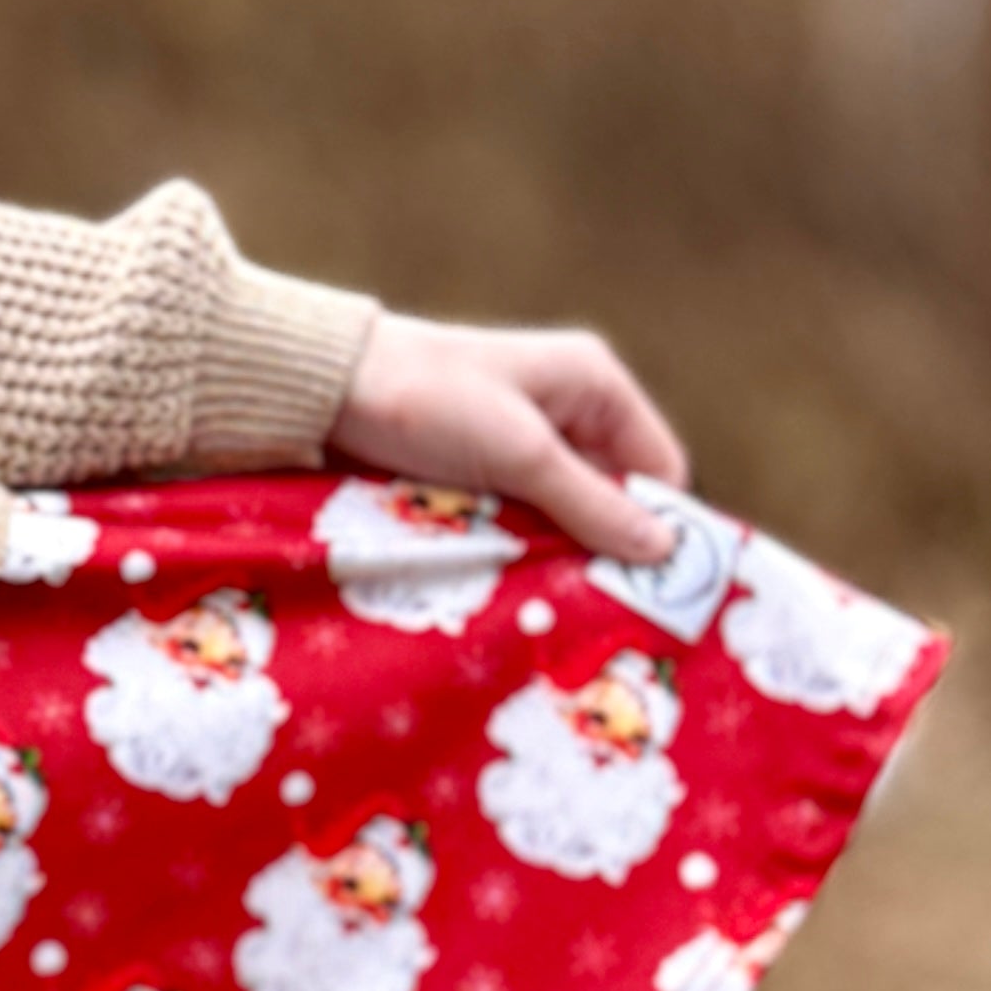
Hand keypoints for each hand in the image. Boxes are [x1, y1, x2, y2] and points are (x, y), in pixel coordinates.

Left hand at [329, 309, 688, 568]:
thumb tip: (665, 551)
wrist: (325, 390)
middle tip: (599, 605)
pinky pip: (520, 520)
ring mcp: (522, 443)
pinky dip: (517, 548)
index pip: (658, 466)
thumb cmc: (428, 401)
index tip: (651, 587)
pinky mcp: (480, 471)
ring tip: (552, 599)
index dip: (657, 524)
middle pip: (611, 498)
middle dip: (601, 546)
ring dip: (555, 552)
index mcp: (594, 385)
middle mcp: (567, 412)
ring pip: (563, 517)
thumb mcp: (520, 454)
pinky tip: (512, 582)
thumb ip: (591, 503)